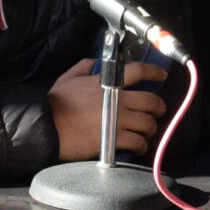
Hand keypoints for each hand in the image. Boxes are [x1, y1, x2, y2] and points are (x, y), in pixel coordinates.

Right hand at [47, 57, 170, 160]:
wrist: (47, 127)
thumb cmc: (55, 104)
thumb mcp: (67, 78)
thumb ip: (83, 67)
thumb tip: (93, 62)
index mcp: (107, 83)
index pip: (138, 71)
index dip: (154, 71)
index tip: (161, 75)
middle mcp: (117, 100)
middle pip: (151, 101)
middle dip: (159, 107)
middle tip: (158, 111)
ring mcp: (117, 120)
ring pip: (148, 123)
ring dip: (150, 128)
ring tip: (146, 131)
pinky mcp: (114, 139)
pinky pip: (138, 142)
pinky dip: (141, 145)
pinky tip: (138, 146)